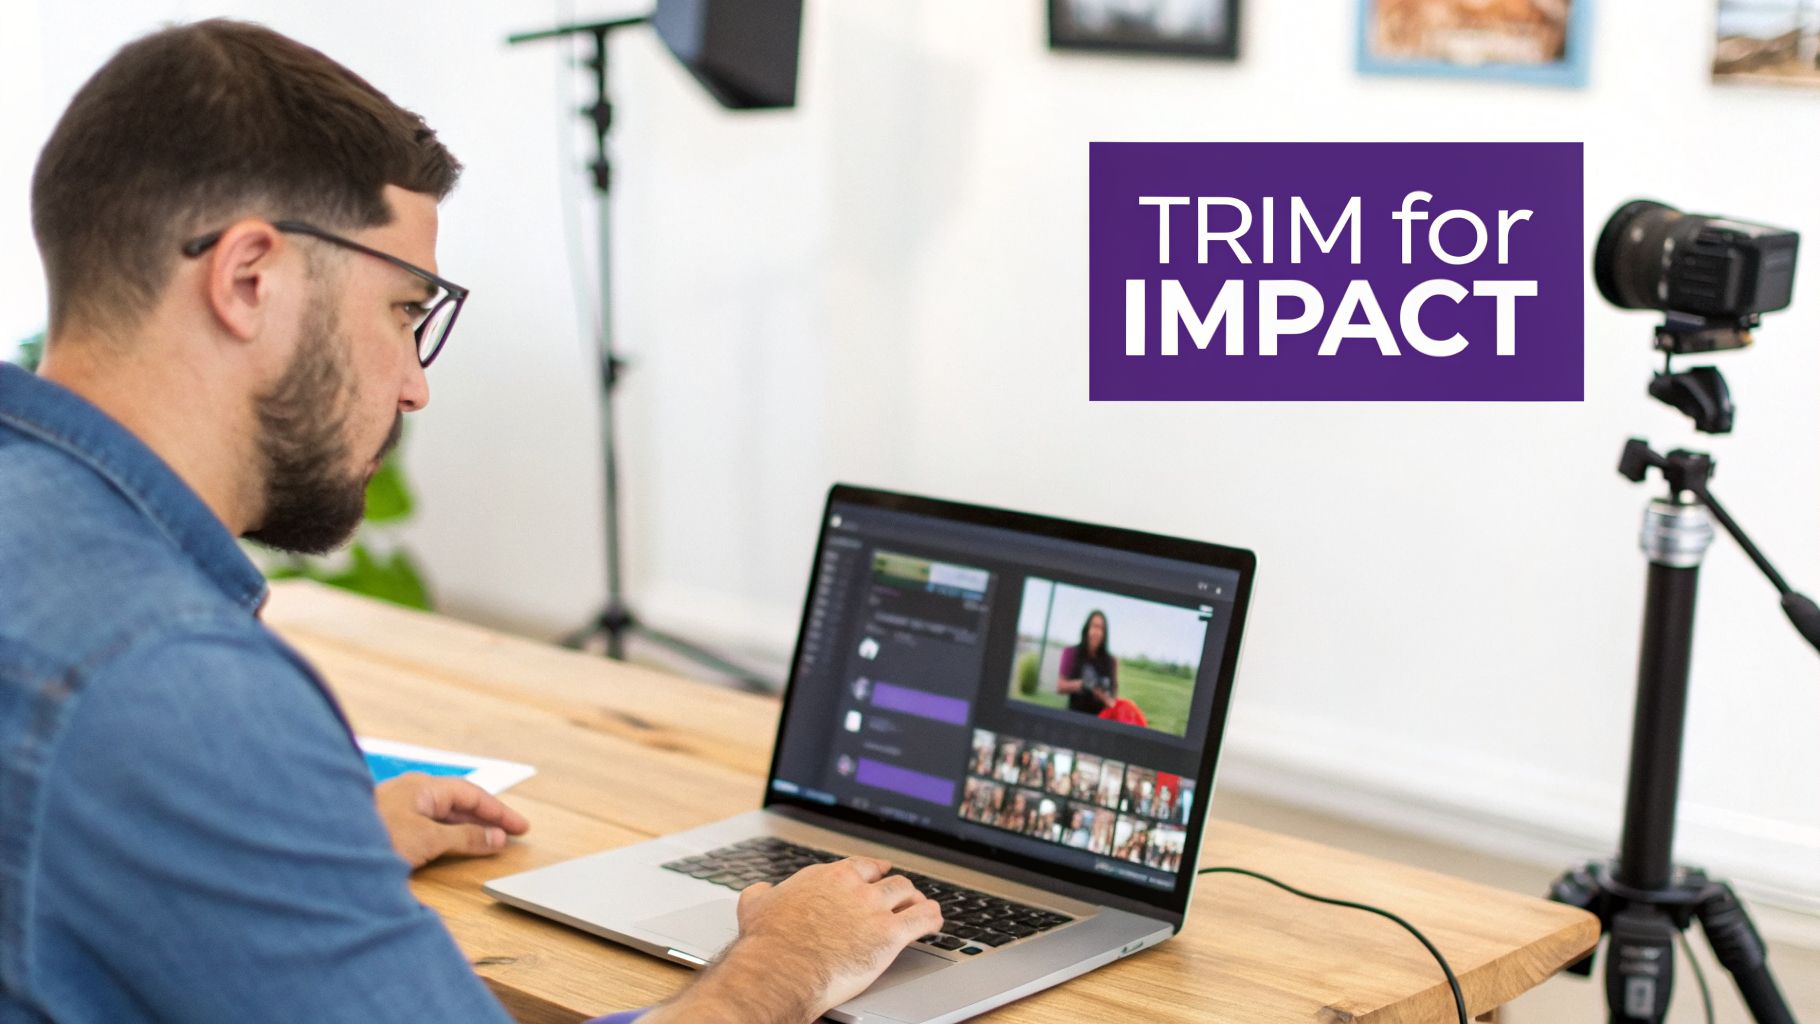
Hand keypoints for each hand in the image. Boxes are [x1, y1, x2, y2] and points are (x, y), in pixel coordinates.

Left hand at [374, 773, 529, 869]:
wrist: (327, 853)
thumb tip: (496, 837)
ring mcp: (400, 809)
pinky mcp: (390, 828)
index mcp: (424, 787)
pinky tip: (454, 846)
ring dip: (469, 828)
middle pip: (459, 802)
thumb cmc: (373, 837)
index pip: (472, 794)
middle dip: (487, 818)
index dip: (500, 811)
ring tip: (490, 842)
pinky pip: (430, 826)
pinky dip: (449, 836)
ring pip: (444, 815)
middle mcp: (413, 793)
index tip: (522, 827)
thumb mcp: (428, 839)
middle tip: (512, 834)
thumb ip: (465, 838)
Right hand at [643, 856, 942, 1023]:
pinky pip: (922, 919)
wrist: (781, 968)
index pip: (861, 865)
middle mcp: (854, 887)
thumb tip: (760, 892)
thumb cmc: (767, 942)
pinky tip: (936, 922)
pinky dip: (932, 919)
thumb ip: (762, 894)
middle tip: (903, 894)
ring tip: (922, 906)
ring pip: (908, 894)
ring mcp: (874, 909)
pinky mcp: (890, 934)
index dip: (874, 870)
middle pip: (889, 879)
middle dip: (898, 887)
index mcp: (827, 876)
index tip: (879, 873)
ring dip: (917, 900)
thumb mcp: (755, 906)